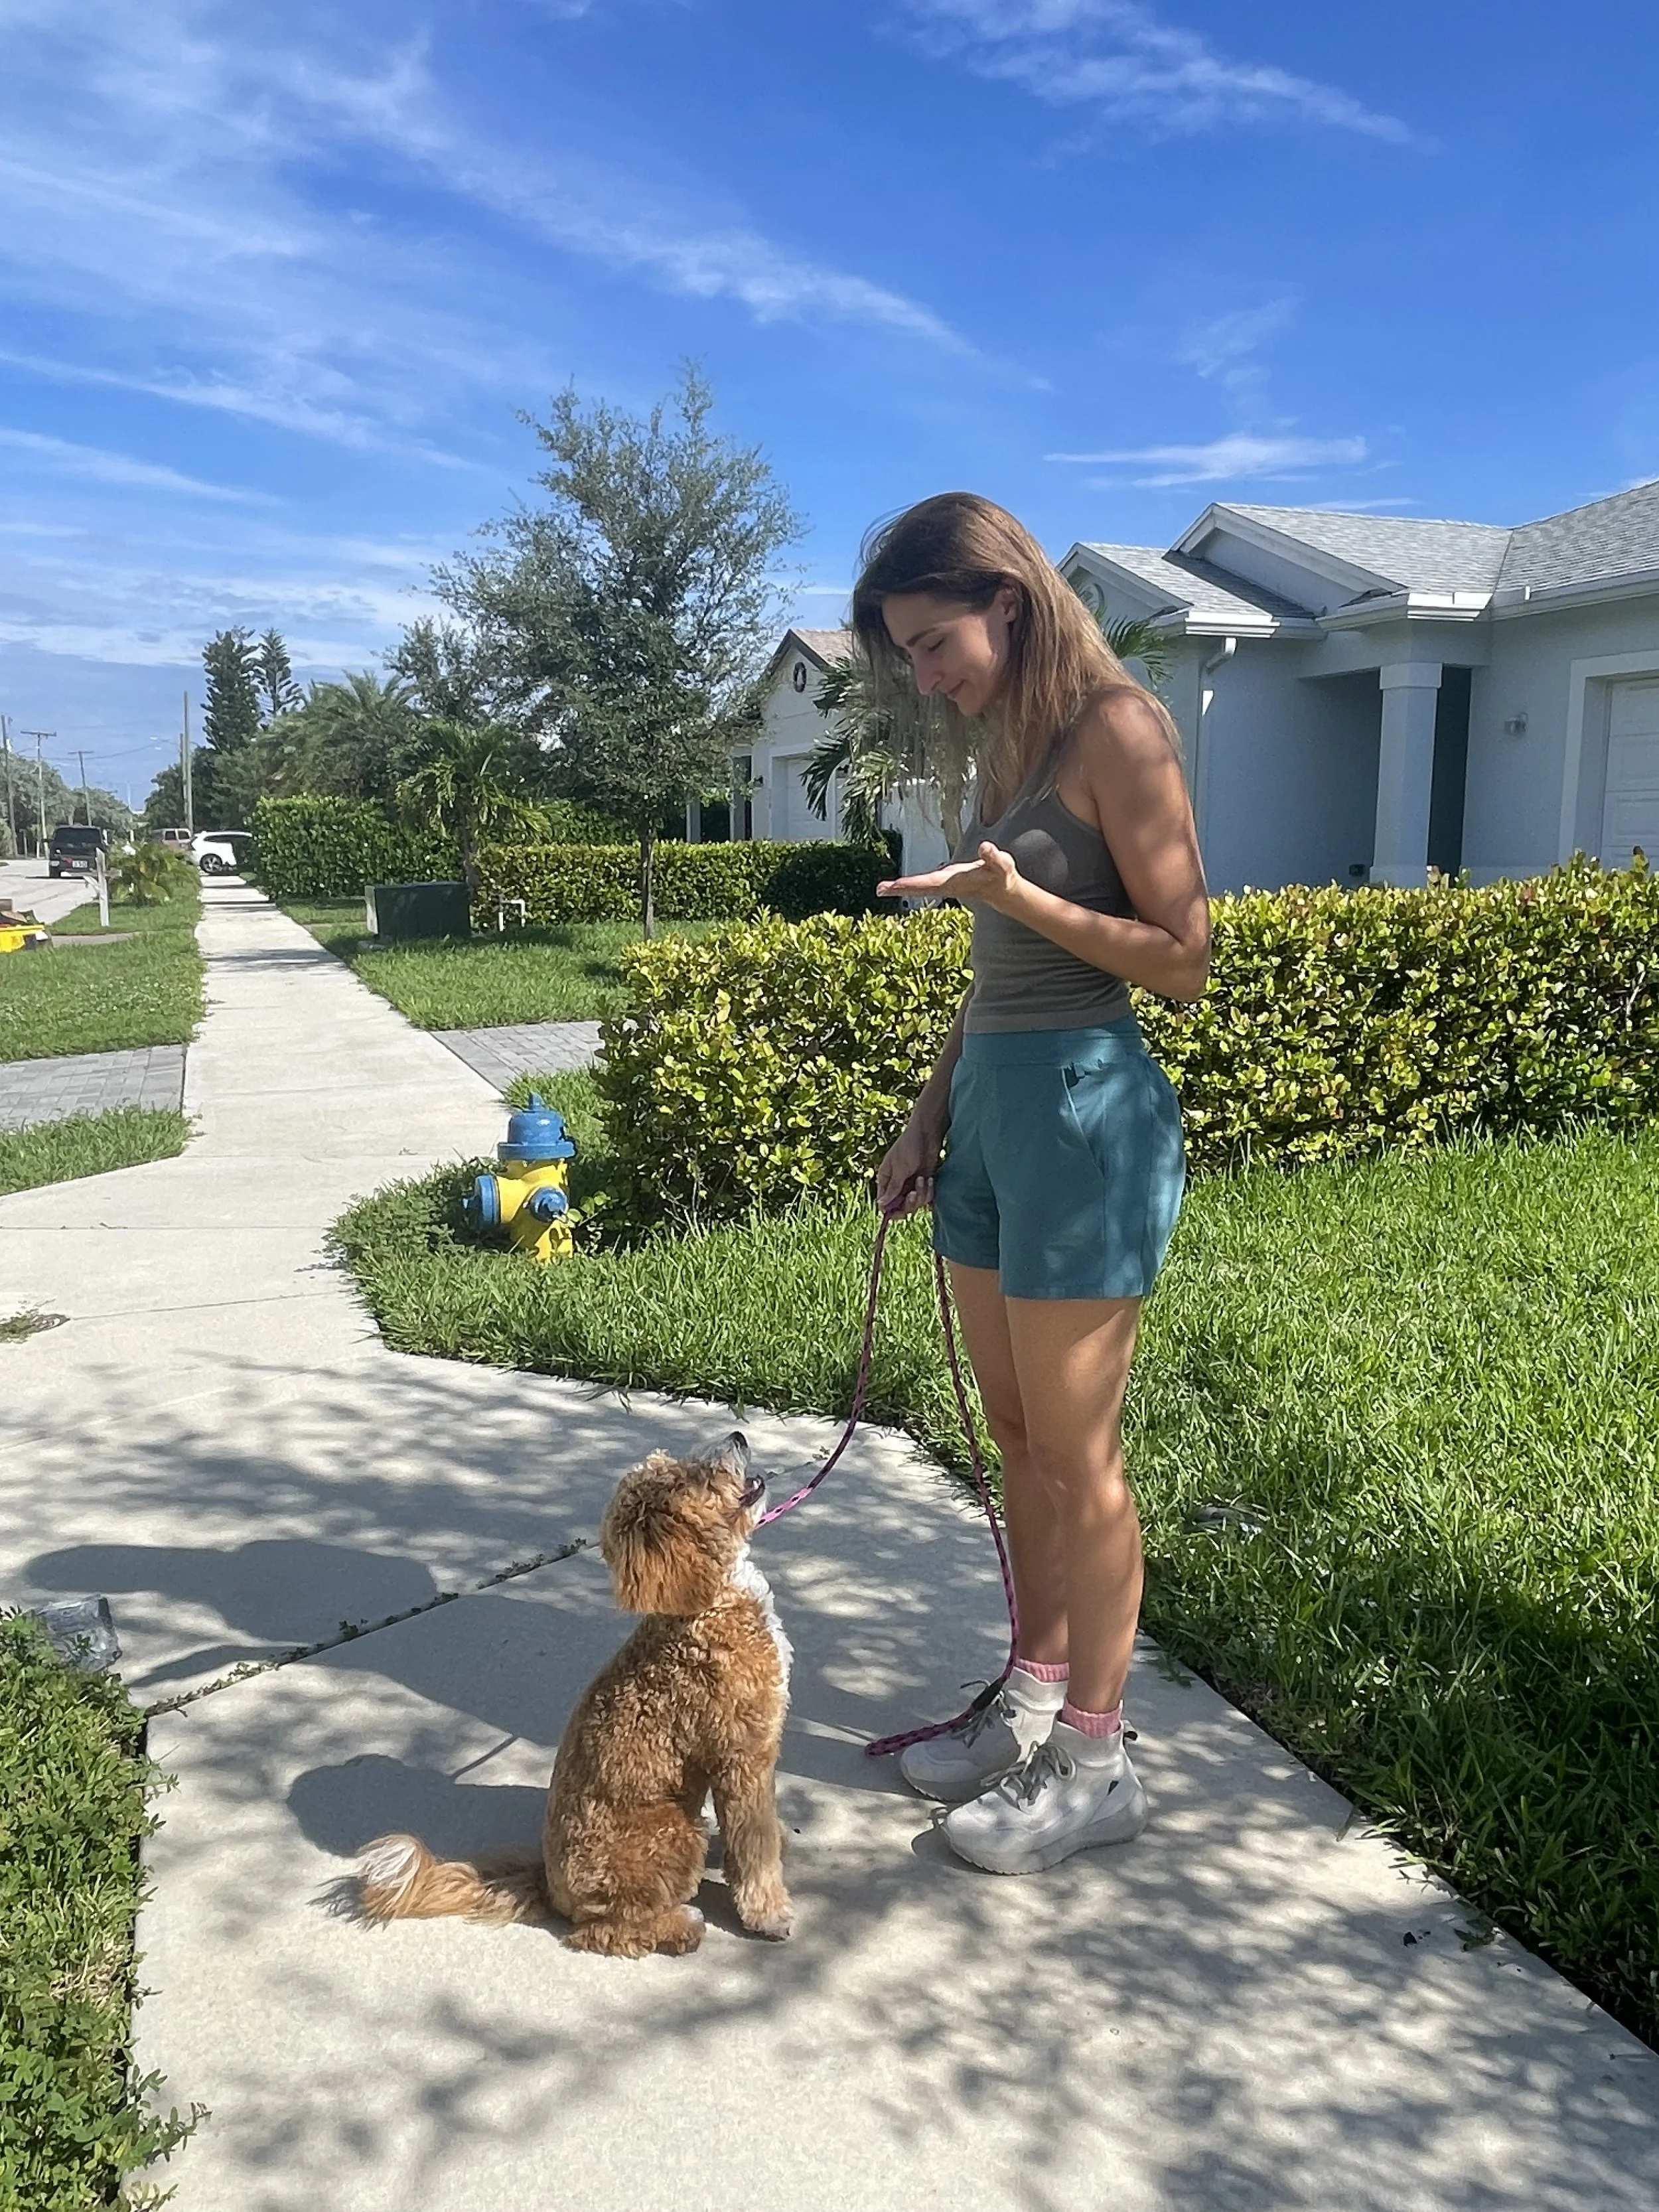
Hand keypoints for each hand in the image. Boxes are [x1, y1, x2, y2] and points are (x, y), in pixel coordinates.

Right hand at [875, 1117, 942, 1216]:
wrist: (927, 1134)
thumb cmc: (909, 1146)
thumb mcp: (900, 1168)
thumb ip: (893, 1187)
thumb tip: (881, 1204)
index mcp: (886, 1180)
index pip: (884, 1203)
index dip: (891, 1210)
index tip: (900, 1210)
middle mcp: (897, 1184)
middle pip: (900, 1207)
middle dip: (909, 1203)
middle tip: (913, 1193)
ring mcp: (911, 1184)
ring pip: (914, 1203)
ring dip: (921, 1194)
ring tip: (923, 1179)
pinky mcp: (923, 1183)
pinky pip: (925, 1197)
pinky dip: (929, 1191)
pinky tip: (931, 1179)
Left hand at [877, 842, 1020, 911]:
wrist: (1001, 890)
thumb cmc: (1001, 874)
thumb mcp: (1001, 864)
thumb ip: (993, 856)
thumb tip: (985, 846)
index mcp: (956, 881)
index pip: (931, 882)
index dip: (915, 883)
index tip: (898, 884)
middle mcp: (946, 885)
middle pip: (920, 887)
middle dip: (901, 889)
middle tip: (880, 890)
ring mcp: (943, 885)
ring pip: (918, 888)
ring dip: (900, 888)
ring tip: (881, 889)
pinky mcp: (943, 882)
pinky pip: (921, 884)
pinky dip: (908, 885)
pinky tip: (895, 885)